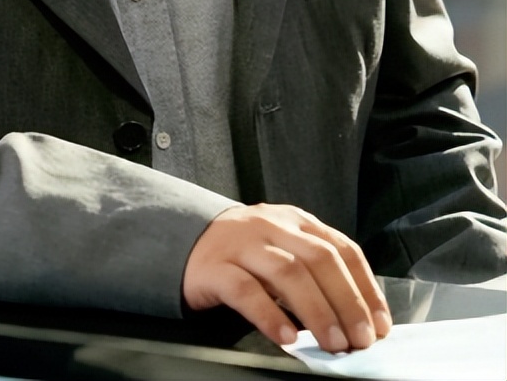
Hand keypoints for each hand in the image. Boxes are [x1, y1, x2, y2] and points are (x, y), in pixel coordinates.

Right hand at [182, 203, 392, 351]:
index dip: (366, 288)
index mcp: (293, 220)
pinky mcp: (214, 266)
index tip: (380, 324)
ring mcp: (240, 243)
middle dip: (347, 302)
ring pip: (287, 271)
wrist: (185, 243)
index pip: (340, 249)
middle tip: (360, 339)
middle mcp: (269, 225)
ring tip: (332, 343)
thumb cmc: (243, 254)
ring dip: (317, 311)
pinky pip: (245, 290)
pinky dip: (270, 315)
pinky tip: (287, 336)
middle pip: (318, 259)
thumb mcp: (282, 250)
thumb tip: (359, 319)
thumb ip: (314, 273)